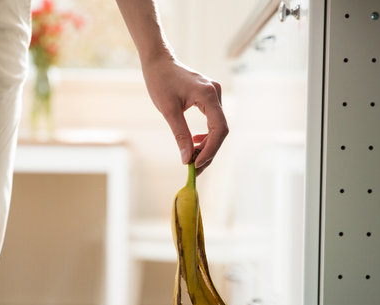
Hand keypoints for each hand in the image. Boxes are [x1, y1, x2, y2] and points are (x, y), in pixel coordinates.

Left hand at [141, 56, 227, 173]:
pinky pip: (213, 121)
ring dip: (207, 145)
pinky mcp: (210, 97)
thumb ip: (180, 135)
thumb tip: (187, 159)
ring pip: (217, 128)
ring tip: (192, 157)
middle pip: (220, 130)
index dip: (210, 150)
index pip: (219, 129)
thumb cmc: (161, 82)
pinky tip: (194, 142)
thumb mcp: (168, 111)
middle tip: (194, 168)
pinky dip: (206, 135)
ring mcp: (214, 95)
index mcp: (208, 95)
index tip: (196, 164)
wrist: (159, 62)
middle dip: (208, 151)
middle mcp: (215, 93)